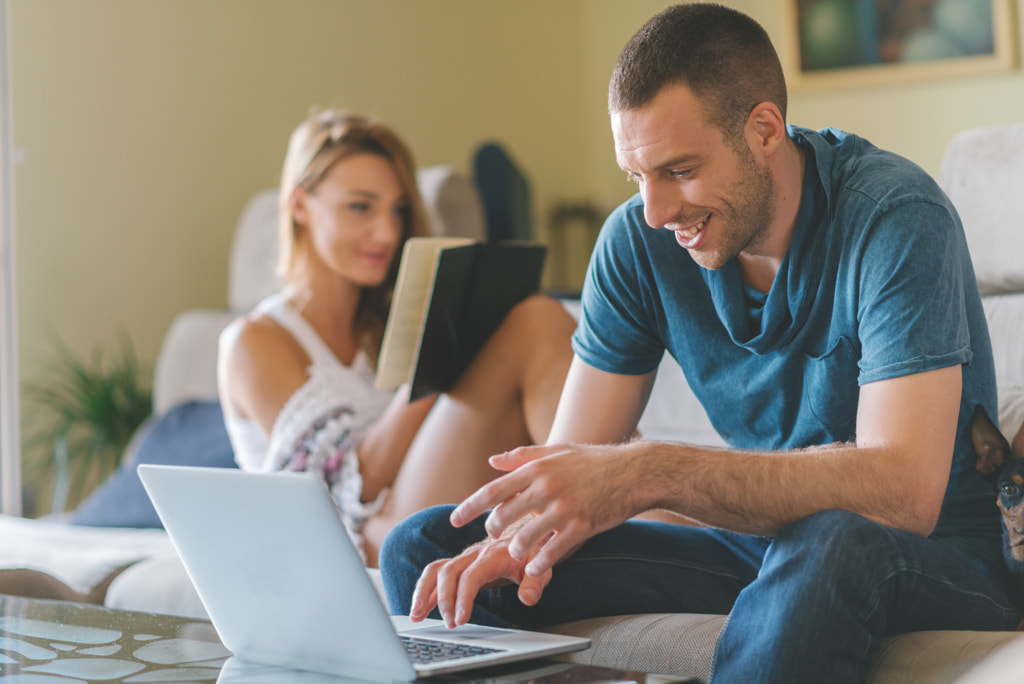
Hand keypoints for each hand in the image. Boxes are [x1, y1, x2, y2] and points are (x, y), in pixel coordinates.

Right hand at [409, 522, 551, 627]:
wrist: (526, 530)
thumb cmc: (532, 551)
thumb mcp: (541, 566)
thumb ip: (535, 582)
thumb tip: (528, 599)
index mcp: (491, 555)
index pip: (470, 576)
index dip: (462, 598)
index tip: (460, 619)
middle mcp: (473, 554)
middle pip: (447, 572)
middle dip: (443, 600)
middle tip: (449, 624)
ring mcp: (463, 558)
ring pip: (435, 570)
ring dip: (423, 593)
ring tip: (416, 616)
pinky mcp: (459, 564)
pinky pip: (436, 573)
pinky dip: (424, 590)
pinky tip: (419, 609)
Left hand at [451, 442, 642, 581]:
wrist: (633, 472)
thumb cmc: (593, 461)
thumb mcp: (556, 451)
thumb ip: (522, 457)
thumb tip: (492, 460)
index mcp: (536, 469)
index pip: (492, 491)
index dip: (469, 507)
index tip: (454, 520)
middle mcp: (545, 489)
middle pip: (503, 517)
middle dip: (493, 531)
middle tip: (494, 536)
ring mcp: (563, 509)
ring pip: (524, 539)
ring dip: (515, 550)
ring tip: (516, 552)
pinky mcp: (581, 527)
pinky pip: (551, 553)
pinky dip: (539, 564)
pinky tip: (534, 569)